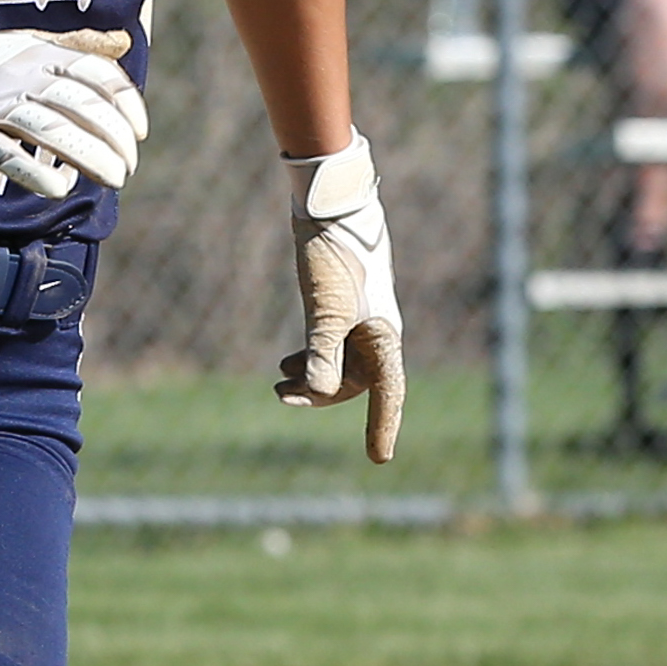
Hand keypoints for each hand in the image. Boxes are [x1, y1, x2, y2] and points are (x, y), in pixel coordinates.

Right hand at [0, 7, 146, 198]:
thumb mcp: (27, 44)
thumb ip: (75, 46)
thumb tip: (123, 42)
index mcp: (39, 53)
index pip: (96, 75)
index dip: (126, 105)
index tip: (140, 132)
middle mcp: (22, 75)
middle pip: (83, 108)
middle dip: (115, 141)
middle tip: (128, 168)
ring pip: (54, 132)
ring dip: (90, 159)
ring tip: (113, 179)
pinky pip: (9, 155)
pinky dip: (38, 173)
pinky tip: (60, 188)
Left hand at [273, 134, 404, 461]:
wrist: (330, 207)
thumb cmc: (335, 257)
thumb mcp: (325, 309)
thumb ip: (323, 352)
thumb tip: (319, 392)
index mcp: (383, 336)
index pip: (387, 392)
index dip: (383, 425)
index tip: (379, 458)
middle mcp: (375, 332)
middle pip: (355, 382)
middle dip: (319, 395)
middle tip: (280, 396)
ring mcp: (359, 319)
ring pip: (339, 365)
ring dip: (311, 378)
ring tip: (279, 384)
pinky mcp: (341, 306)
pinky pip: (330, 346)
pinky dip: (309, 359)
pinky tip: (287, 363)